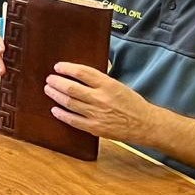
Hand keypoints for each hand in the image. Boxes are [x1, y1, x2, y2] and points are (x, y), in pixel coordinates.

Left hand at [44, 62, 158, 144]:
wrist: (145, 124)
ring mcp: (96, 114)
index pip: (82, 72)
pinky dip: (61, 114)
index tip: (58, 66)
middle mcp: (101, 98)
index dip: (67, 68)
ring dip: (55, 95)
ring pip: (69, 103)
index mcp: (108, 85)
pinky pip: (73, 120)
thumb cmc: (132, 103)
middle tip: (49, 79)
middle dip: (56, 82)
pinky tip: (54, 109)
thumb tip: (81, 73)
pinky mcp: (94, 128)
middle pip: (71, 88)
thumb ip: (100, 80)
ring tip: (48, 89)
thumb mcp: (118, 85)